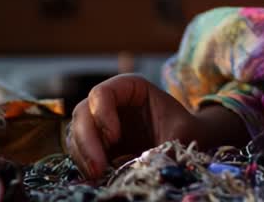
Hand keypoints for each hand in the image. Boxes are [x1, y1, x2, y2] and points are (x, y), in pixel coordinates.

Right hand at [66, 74, 195, 180]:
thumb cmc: (186, 129)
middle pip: (82, 114)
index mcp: (131, 87)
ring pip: (76, 133)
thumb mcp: (182, 133)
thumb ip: (165, 145)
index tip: (115, 137)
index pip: (103, 93)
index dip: (102, 113)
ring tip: (99, 175)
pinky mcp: (96, 142)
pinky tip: (99, 176)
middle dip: (88, 142)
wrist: (187, 140)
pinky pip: (79, 150)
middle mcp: (110, 101)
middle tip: (98, 168)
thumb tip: (145, 165)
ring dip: (83, 156)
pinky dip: (85, 163)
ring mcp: (100, 121)